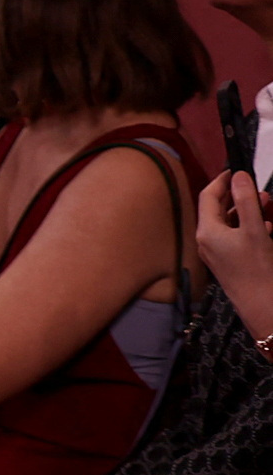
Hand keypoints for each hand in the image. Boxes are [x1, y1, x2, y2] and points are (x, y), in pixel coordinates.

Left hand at [201, 171, 272, 344]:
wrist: (261, 305)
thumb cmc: (257, 269)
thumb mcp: (254, 229)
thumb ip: (246, 201)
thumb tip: (238, 175)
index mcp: (207, 231)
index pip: (209, 196)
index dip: (223, 180)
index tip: (237, 169)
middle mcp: (206, 241)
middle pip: (219, 209)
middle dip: (239, 195)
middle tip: (259, 189)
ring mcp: (216, 252)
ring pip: (230, 222)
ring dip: (247, 210)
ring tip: (267, 203)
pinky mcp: (228, 261)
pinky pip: (236, 237)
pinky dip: (250, 226)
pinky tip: (267, 225)